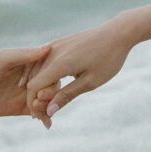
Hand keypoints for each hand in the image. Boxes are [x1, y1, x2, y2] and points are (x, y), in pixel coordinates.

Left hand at [0, 45, 52, 119]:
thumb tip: (49, 48)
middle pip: (51, 85)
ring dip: (49, 107)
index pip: (50, 68)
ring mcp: (24, 93)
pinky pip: (36, 113)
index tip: (46, 86)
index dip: (52, 77)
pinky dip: (44, 118)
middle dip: (51, 94)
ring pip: (46, 100)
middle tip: (43, 101)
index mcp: (27, 61)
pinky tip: (46, 124)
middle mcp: (28, 77)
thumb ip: (25, 55)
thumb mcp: (2, 59)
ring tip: (43, 113)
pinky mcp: (18, 108)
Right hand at [25, 15, 144, 120]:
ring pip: (35, 70)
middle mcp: (52, 52)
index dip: (35, 105)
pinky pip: (42, 61)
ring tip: (48, 105)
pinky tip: (50, 87)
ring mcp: (54, 45)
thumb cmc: (108, 59)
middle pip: (32, 79)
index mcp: (59, 63)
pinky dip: (42, 76)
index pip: (34, 87)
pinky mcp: (58, 42)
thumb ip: (66, 95)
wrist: (118, 32)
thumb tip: (49, 111)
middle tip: (46, 117)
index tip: (45, 118)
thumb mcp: (90, 82)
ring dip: (38, 88)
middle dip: (35, 99)